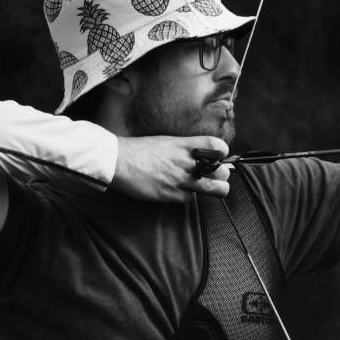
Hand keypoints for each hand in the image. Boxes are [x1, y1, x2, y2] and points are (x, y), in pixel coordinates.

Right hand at [111, 135, 231, 201]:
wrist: (116, 160)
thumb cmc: (139, 149)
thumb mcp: (166, 141)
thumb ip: (184, 148)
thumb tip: (200, 155)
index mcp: (183, 145)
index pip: (216, 146)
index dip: (223, 152)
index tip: (220, 157)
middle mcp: (184, 162)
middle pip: (220, 171)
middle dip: (223, 175)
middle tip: (218, 176)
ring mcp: (178, 179)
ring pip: (211, 188)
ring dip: (217, 189)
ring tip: (214, 188)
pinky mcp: (169, 193)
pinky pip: (188, 198)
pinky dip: (187, 196)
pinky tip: (180, 191)